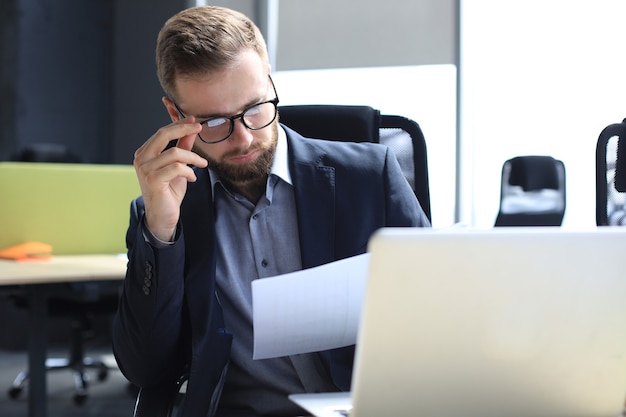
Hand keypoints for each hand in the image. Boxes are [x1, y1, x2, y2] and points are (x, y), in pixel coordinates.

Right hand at [133, 117, 206, 240]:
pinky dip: (189, 171)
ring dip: (193, 157)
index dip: (179, 124)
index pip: (162, 132)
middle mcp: (141, 159)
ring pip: (174, 153)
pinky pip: (176, 168)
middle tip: (199, 128)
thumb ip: (182, 148)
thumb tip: (191, 130)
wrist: (163, 216)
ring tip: (201, 165)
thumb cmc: (169, 192)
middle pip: (163, 134)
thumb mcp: (178, 166)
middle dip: (183, 129)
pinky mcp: (152, 180)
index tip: (194, 120)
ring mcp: (145, 169)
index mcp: (145, 153)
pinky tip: (193, 178)